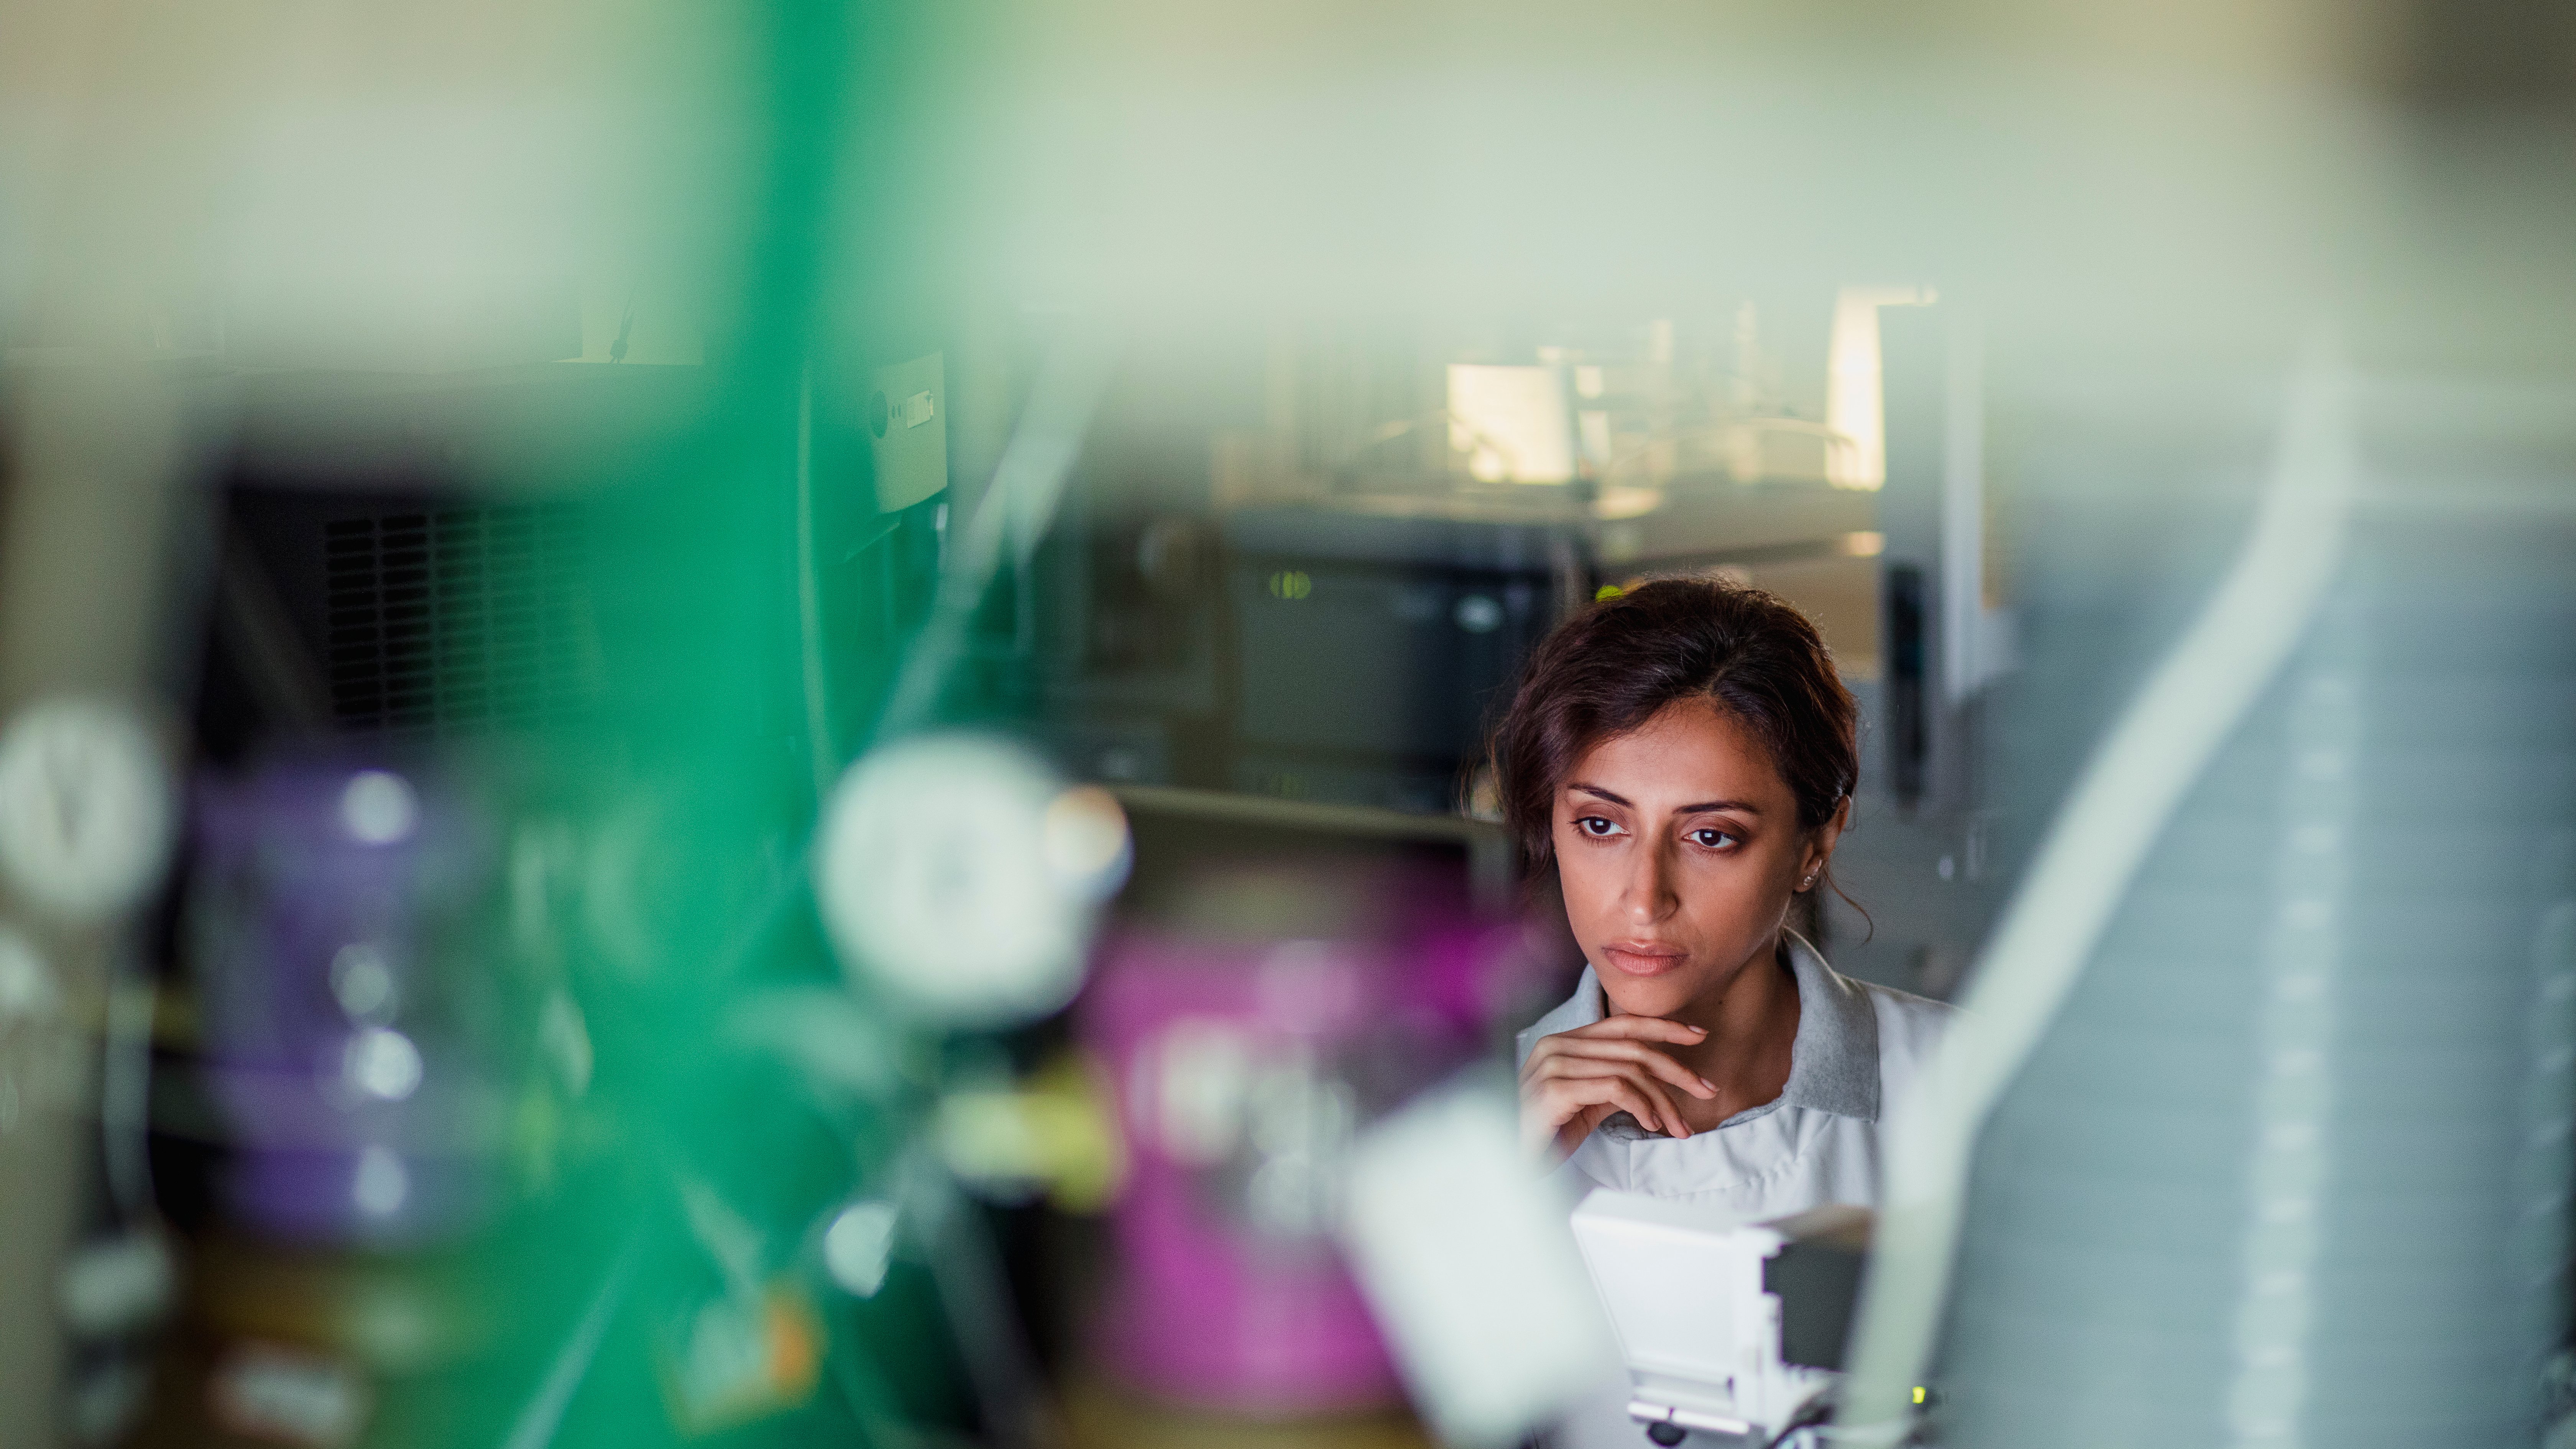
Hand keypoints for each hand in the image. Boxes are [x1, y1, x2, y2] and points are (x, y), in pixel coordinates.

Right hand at [1518, 1015, 1717, 1158]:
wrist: (1512, 1161)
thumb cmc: (1547, 1134)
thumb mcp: (1587, 1102)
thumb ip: (1614, 1082)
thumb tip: (1655, 1081)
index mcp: (1563, 1042)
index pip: (1622, 1024)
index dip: (1663, 1026)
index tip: (1698, 1034)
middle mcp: (1556, 1046)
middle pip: (1633, 1047)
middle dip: (1677, 1068)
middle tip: (1707, 1089)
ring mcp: (1553, 1066)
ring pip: (1630, 1070)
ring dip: (1664, 1100)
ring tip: (1679, 1125)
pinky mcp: (1555, 1090)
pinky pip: (1615, 1088)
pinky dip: (1642, 1105)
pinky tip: (1652, 1124)